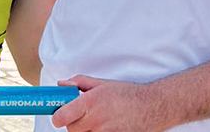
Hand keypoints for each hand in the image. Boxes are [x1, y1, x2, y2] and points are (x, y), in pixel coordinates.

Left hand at [51, 75, 168, 131]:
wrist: (151, 107)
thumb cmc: (126, 94)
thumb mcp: (103, 83)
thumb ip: (79, 83)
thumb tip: (61, 84)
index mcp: (91, 102)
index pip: (61, 117)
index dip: (58, 116)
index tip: (60, 115)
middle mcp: (96, 120)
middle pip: (71, 129)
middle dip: (73, 123)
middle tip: (82, 115)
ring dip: (85, 131)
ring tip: (96, 121)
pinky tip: (105, 127)